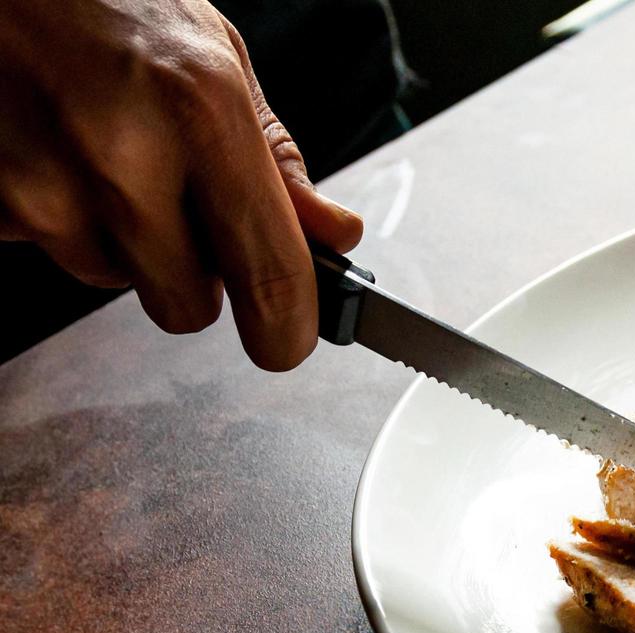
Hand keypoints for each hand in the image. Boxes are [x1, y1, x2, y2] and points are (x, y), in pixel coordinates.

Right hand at [0, 0, 363, 369]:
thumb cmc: (107, 0)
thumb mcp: (218, 60)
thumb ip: (276, 161)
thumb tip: (331, 235)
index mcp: (201, 109)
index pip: (270, 272)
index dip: (289, 328)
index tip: (290, 339)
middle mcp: (122, 154)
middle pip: (188, 307)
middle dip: (198, 277)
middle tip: (185, 207)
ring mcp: (45, 184)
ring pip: (118, 282)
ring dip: (128, 243)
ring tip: (111, 156)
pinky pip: (55, 251)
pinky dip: (69, 220)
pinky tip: (64, 154)